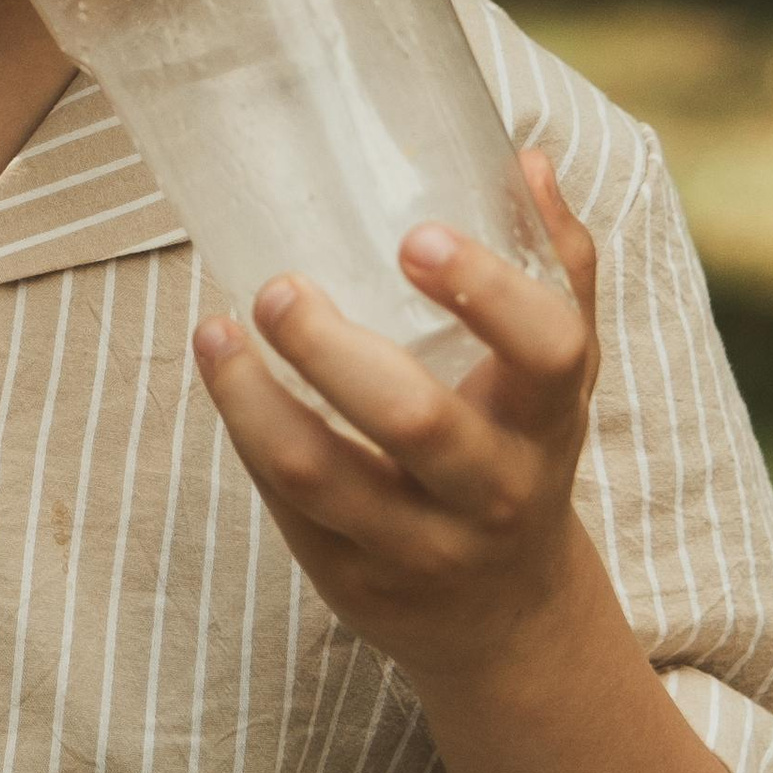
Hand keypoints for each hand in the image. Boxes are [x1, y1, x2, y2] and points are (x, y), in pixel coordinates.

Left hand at [193, 149, 599, 694]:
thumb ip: (553, 264)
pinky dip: (245, 435)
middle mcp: (494, 487)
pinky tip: (221, 372)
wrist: (509, 615)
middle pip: (416, 421)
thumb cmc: (519, 449)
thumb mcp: (555, 374)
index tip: (416, 238)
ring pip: (323, 475)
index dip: (486, 292)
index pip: (546, 351)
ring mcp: (421, 543)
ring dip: (254, 398)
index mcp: (548, 416)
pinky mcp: (354, 580)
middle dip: (332, 350)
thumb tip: (522, 157)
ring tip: (217, 329)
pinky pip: (287, 507)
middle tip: (279, 288)